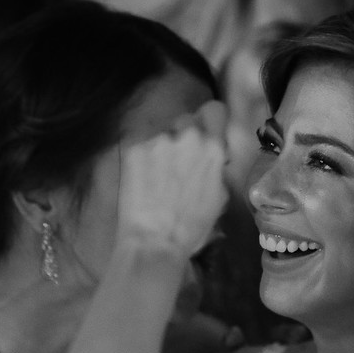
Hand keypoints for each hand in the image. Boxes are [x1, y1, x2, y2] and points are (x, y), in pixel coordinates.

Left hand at [116, 100, 228, 256]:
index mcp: (212, 148)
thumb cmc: (192, 228)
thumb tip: (213, 158)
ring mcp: (158, 141)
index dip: (211, 121)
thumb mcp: (219, 197)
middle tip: (181, 163)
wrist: (154, 242)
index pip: (214, 110)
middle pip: (187, 121)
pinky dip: (144, 161)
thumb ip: (216, 168)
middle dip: (186, 137)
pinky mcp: (134, 149)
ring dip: (164, 151)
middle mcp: (186, 137)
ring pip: (164, 136)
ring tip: (159, 179)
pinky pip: (144, 148)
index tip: (208, 134)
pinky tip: (144, 184)